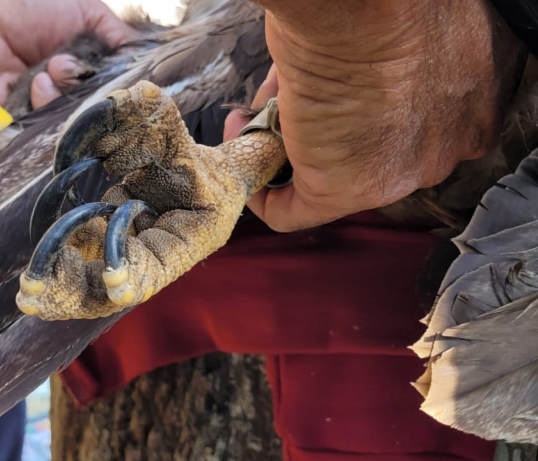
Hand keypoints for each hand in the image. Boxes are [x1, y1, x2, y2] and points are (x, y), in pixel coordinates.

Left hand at [0, 0, 136, 117]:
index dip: (117, 93)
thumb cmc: (26, 5)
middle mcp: (61, 97)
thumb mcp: (87, 11)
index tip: (122, 83)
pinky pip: (34, 137)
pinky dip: (41, 109)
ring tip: (48, 67)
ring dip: (61, 95)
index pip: (110, 96)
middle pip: (91, 116)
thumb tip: (148, 65)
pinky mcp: (9, 128)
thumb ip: (118, 38)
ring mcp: (36, 114)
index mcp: (80, 73)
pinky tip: (36, 82)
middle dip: (85, 91)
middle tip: (68, 63)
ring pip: (66, 127)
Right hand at [223, 0, 522, 231]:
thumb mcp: (399, 32)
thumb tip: (327, 84)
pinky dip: (258, 189)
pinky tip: (240, 144)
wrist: (361, 6)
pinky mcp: (346, 192)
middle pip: (367, 157)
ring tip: (252, 115)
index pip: (410, 127)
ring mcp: (397, 176)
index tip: (323, 94)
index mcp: (471, 105)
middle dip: (318, 135)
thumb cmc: (379, 2)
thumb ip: (382, 68)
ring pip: (327, 183)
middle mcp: (444, 149)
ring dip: (280, 153)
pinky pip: (289, 211)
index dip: (357, 113)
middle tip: (280, 106)